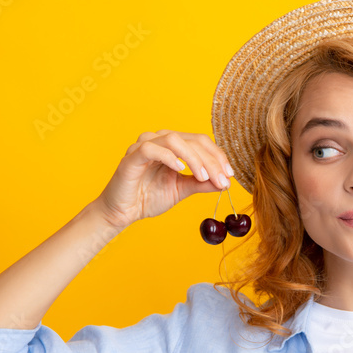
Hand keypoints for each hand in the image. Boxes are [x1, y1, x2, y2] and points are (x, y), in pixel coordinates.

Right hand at [92, 130, 235, 229]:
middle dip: (211, 160)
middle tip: (223, 179)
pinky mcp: (133, 156)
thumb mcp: (182, 189)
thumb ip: (201, 183)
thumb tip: (225, 182)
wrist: (122, 212)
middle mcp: (160, 140)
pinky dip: (169, 157)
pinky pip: (152, 149)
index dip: (218, 157)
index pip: (201, 142)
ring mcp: (145, 145)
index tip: (230, 176)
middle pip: (192, 140)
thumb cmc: (149, 197)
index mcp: (173, 146)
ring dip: (194, 158)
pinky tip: (180, 169)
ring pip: (175, 140)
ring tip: (203, 176)